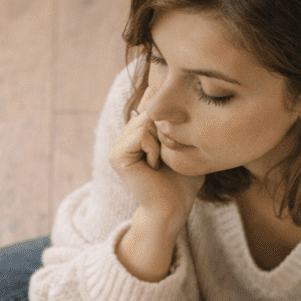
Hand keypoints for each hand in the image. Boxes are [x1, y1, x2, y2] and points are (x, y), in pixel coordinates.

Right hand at [108, 89, 203, 232]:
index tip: (173, 147)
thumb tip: (181, 92)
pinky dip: (154, 149)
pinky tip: (153, 166)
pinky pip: (141, 134)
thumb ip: (178, 120)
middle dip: (166, 132)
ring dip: (161, 142)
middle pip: (151, 111)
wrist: (173, 208)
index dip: (169, 121)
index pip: (153, 106)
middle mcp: (124, 136)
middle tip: (167, 158)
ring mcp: (117, 145)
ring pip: (146, 121)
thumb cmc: (183, 181)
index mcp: (136, 133)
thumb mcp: (185, 144)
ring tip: (160, 163)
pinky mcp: (116, 155)